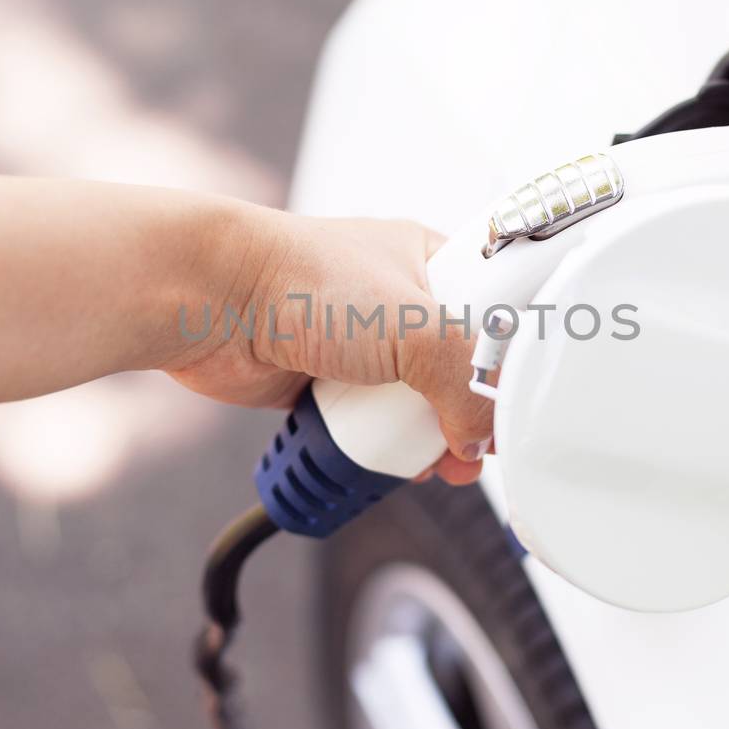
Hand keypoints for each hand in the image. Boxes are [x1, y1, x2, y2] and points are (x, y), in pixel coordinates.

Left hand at [165, 208, 492, 484]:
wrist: (209, 302)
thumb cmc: (299, 278)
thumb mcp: (413, 326)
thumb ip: (465, 383)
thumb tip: (481, 436)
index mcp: (432, 265)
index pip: (498, 318)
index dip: (511, 367)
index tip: (519, 406)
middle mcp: (401, 305)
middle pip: (459, 375)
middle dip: (466, 418)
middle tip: (472, 449)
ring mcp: (363, 348)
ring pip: (414, 407)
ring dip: (420, 440)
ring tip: (428, 463)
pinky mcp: (329, 383)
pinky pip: (368, 427)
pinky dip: (375, 448)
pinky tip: (382, 461)